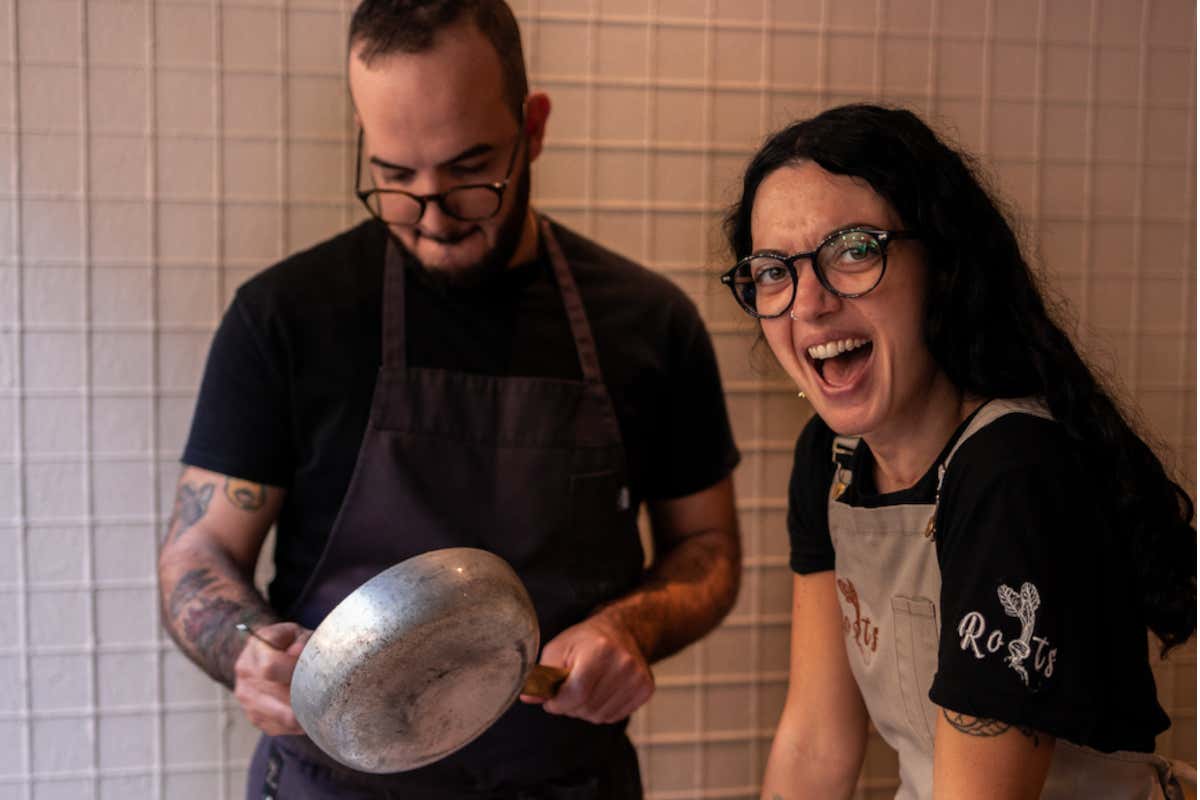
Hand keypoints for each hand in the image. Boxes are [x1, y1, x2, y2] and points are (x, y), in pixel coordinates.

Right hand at [232, 621, 311, 735]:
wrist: (269, 653)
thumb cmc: (290, 642)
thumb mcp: (298, 633)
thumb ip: (302, 641)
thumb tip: (298, 653)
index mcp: (256, 649)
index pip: (270, 667)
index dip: (294, 671)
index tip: (311, 670)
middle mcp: (246, 674)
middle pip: (279, 696)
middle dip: (305, 695)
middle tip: (326, 693)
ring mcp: (247, 698)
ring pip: (282, 717)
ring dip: (304, 713)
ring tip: (321, 705)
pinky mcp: (255, 717)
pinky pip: (281, 727)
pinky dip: (299, 724)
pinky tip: (308, 711)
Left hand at [519, 613, 653, 723]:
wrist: (622, 631)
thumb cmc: (585, 640)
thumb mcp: (559, 648)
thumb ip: (543, 674)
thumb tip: (527, 697)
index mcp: (601, 650)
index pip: (576, 692)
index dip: (558, 702)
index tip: (551, 700)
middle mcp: (624, 664)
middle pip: (587, 707)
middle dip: (570, 706)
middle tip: (568, 690)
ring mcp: (638, 678)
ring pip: (599, 716)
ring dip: (585, 710)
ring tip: (586, 689)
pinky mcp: (646, 689)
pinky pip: (614, 717)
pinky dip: (602, 711)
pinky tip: (601, 692)